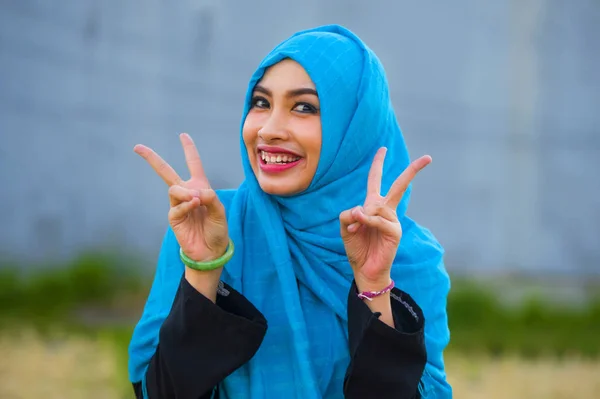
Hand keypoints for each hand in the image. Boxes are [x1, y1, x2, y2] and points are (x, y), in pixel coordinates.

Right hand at [134, 133, 228, 262]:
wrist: (211, 251)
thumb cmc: (217, 230)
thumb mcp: (220, 211)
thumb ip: (210, 198)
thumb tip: (195, 191)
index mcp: (200, 187)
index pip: (193, 164)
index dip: (189, 149)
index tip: (183, 135)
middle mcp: (187, 193)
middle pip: (166, 172)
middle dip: (152, 158)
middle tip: (137, 147)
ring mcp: (178, 205)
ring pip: (173, 188)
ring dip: (185, 192)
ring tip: (196, 201)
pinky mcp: (173, 217)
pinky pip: (176, 206)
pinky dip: (186, 205)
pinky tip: (193, 206)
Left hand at [339, 147, 431, 291]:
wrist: (364, 270)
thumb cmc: (357, 247)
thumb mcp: (346, 226)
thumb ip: (348, 213)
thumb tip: (361, 210)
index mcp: (374, 206)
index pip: (376, 180)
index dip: (378, 164)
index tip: (383, 149)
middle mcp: (386, 210)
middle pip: (398, 186)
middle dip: (412, 171)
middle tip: (428, 157)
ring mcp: (392, 220)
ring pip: (374, 206)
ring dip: (361, 217)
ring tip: (355, 229)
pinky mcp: (395, 231)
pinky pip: (378, 220)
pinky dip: (366, 222)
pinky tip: (359, 227)